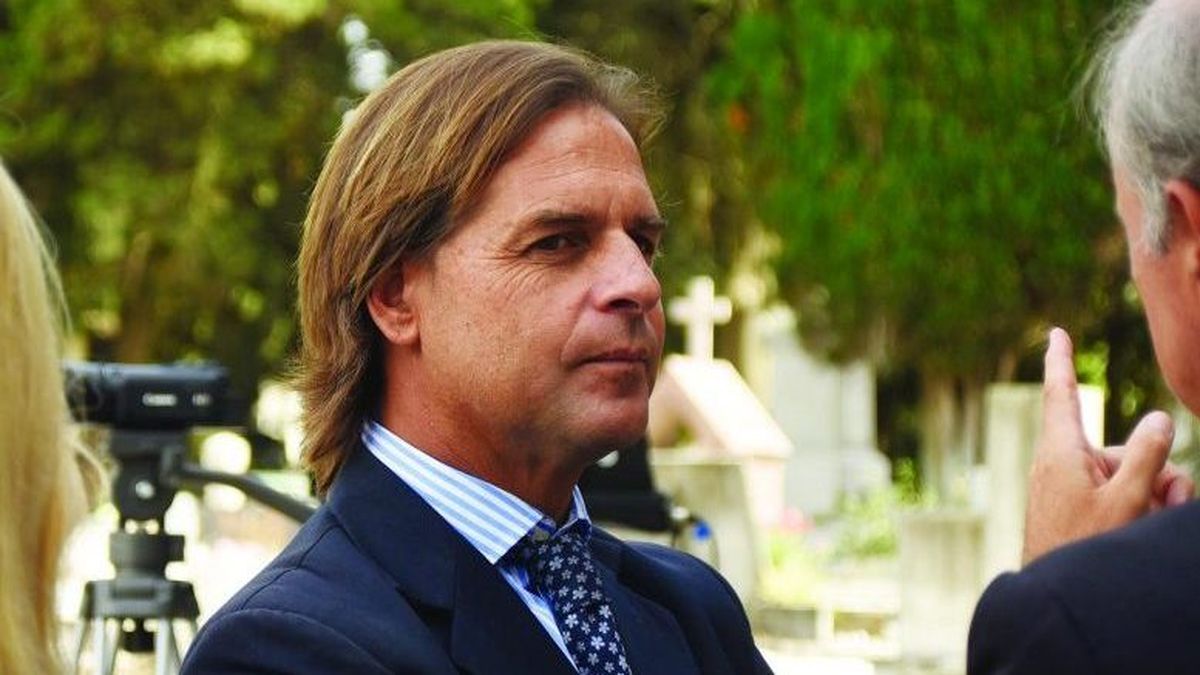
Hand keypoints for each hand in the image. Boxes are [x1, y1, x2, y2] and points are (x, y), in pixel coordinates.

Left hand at [1022, 328, 1193, 564]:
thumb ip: (1146, 455)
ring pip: (1127, 474)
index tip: (1056, 332)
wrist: (1056, 593)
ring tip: (1146, 524)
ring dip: (1152, 496)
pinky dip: (1136, 507)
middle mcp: (1061, 463)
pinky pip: (1116, 494)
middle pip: (1122, 448)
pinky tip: (1143, 526)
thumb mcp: (1127, 499)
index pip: (1061, 394)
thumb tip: (1158, 418)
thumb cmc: (1085, 547)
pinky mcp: (1076, 505)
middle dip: (1155, 471)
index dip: (1061, 360)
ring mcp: (1068, 486)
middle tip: (1164, 504)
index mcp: (1060, 451)